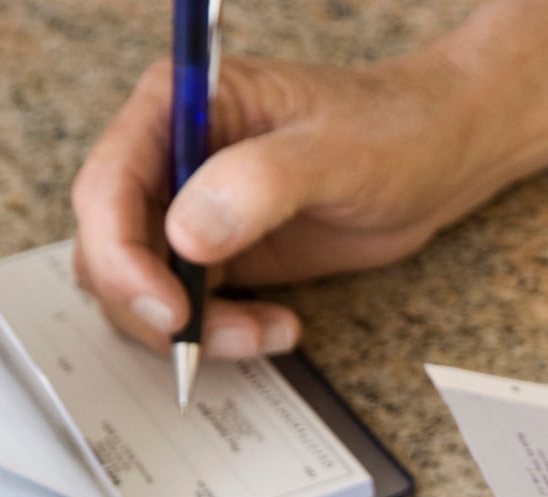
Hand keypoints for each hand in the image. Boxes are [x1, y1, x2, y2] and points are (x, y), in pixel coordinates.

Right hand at [70, 51, 492, 357]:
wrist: (439, 155)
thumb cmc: (393, 129)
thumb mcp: (336, 150)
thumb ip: (261, 183)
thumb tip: (188, 234)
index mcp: (179, 106)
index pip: (108, 187)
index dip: (120, 255)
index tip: (169, 307)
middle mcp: (170, 157)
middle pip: (108, 248)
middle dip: (150, 306)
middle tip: (211, 338)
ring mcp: (191, 210)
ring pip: (140, 290)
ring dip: (190, 330)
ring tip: (266, 333)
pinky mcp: (220, 255)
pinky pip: (188, 310)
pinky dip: (220, 335)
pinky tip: (279, 329)